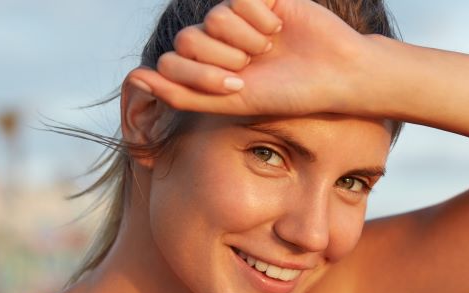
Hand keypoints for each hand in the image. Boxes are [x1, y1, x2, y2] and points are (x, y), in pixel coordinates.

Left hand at [126, 0, 375, 116]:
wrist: (335, 73)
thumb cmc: (288, 94)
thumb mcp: (233, 102)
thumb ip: (180, 95)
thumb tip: (134, 77)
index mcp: (208, 68)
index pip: (174, 61)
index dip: (201, 73)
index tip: (236, 84)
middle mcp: (217, 41)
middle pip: (190, 38)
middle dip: (223, 56)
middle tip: (254, 64)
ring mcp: (236, 16)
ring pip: (215, 17)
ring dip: (246, 36)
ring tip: (269, 46)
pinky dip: (258, 14)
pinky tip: (276, 25)